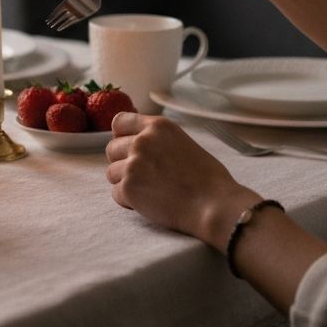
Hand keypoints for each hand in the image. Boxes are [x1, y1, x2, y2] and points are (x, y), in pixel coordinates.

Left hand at [106, 112, 253, 245]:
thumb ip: (157, 140)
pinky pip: (116, 193)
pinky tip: (150, 202)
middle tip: (143, 176)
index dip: (121, 136)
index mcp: (158, 126)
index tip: (129, 149)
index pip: (120, 121)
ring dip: (125, 183)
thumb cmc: (208, 178)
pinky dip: (128, 201)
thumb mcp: (183, 142)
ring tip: (150, 190)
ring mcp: (133, 164)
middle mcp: (142, 141)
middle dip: (122, 163)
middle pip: (111, 149)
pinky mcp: (128, 188)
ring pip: (111, 172)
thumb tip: (135, 141)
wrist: (215, 205)